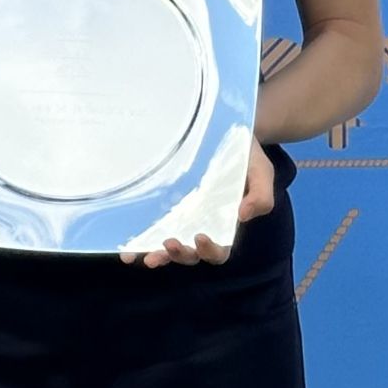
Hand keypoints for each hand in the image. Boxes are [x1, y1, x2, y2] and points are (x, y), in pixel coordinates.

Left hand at [120, 138, 276, 269]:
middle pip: (190, 255)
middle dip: (179, 255)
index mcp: (224, 224)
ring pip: (167, 248)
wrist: (227, 130)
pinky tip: (126, 249)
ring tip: (144, 257)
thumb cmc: (246, 155)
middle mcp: (200, 226)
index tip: (201, 237)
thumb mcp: (261, 172)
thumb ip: (260, 195)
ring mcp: (180, 219)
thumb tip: (243, 216)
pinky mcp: (163, 206)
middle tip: (169, 243)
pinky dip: (139, 242)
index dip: (210, 250)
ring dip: (157, 256)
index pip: (219, 250)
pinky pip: (150, 229)